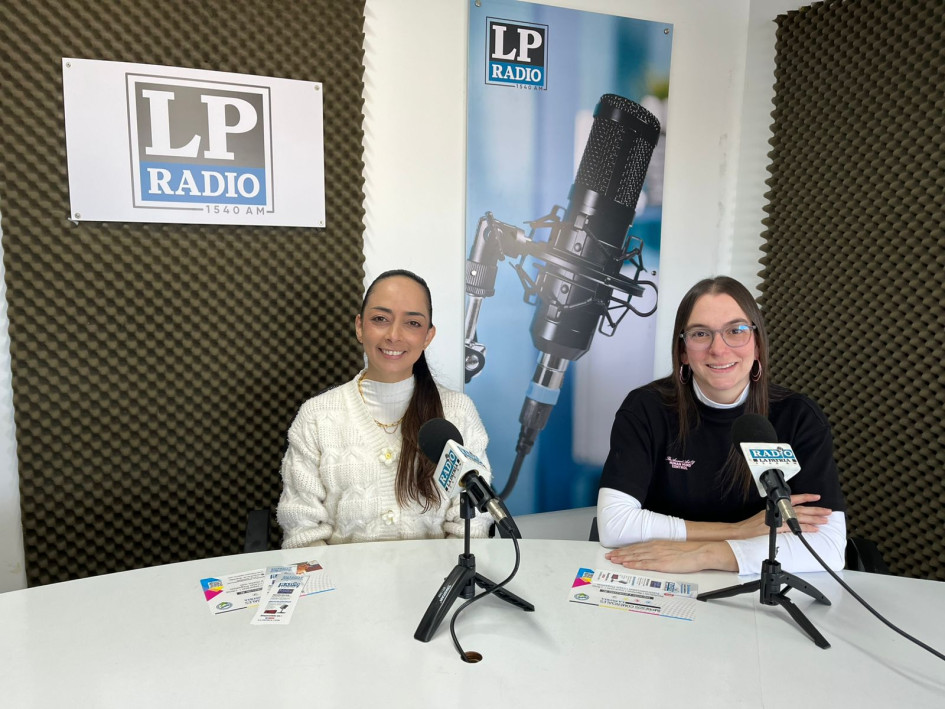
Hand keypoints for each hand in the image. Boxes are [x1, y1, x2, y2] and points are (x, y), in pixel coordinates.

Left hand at [603, 540, 736, 572]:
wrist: (700, 551)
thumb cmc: (689, 551)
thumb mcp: (671, 548)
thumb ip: (660, 550)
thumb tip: (652, 555)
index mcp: (657, 544)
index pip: (637, 547)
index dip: (624, 550)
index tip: (615, 552)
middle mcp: (654, 548)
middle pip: (633, 551)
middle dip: (619, 554)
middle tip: (608, 556)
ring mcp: (658, 555)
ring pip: (636, 557)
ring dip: (623, 558)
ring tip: (613, 560)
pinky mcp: (662, 563)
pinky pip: (645, 564)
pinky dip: (634, 564)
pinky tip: (627, 565)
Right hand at [731, 494, 831, 538]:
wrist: (741, 530)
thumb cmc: (751, 525)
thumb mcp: (766, 515)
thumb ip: (778, 515)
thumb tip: (789, 517)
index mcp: (776, 505)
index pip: (794, 499)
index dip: (806, 497)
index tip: (817, 497)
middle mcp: (778, 510)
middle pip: (801, 509)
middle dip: (816, 510)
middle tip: (828, 511)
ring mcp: (778, 519)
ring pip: (800, 517)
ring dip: (814, 519)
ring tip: (825, 520)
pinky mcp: (777, 527)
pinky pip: (795, 527)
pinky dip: (805, 528)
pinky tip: (814, 530)